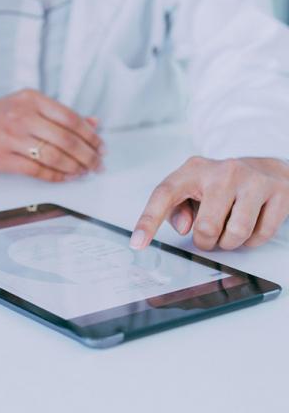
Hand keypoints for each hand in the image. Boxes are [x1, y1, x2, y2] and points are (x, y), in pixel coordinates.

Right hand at [0, 90, 104, 181]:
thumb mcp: (24, 106)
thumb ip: (57, 114)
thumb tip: (92, 123)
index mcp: (30, 99)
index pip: (70, 118)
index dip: (90, 135)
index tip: (100, 146)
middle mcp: (20, 116)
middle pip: (66, 139)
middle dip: (87, 155)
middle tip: (97, 164)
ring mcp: (9, 137)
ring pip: (53, 156)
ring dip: (74, 168)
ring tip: (83, 172)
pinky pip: (36, 170)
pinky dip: (55, 176)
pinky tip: (64, 177)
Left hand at [131, 157, 288, 250]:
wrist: (266, 168)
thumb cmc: (220, 185)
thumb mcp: (192, 190)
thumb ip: (177, 208)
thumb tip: (185, 227)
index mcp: (193, 170)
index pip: (164, 194)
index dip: (148, 221)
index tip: (137, 244)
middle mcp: (223, 171)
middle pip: (206, 227)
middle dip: (206, 242)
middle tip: (209, 236)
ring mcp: (253, 180)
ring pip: (235, 234)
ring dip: (229, 243)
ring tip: (229, 230)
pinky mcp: (278, 192)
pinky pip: (260, 235)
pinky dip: (251, 240)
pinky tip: (250, 224)